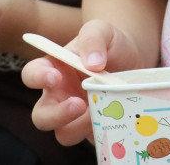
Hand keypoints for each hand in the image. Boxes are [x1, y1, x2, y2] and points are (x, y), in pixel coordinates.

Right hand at [22, 19, 146, 145]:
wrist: (138, 59)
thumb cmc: (111, 43)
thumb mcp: (101, 30)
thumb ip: (92, 37)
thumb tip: (92, 63)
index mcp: (54, 69)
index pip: (31, 75)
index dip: (37, 78)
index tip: (55, 77)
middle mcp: (60, 95)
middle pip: (41, 116)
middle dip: (56, 114)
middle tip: (78, 103)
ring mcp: (77, 115)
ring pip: (63, 133)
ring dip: (78, 127)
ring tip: (97, 112)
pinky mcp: (95, 128)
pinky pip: (91, 138)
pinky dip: (102, 132)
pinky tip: (115, 117)